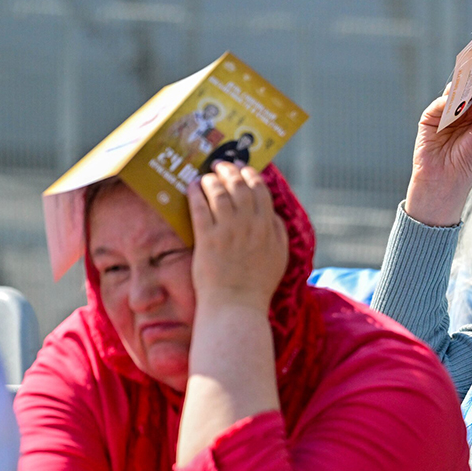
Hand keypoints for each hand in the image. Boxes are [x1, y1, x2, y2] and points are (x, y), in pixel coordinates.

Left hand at [189, 162, 288, 312]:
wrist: (237, 305)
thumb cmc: (258, 284)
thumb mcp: (280, 256)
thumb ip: (278, 231)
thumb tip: (272, 212)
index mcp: (268, 226)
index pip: (260, 190)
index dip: (250, 175)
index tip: (243, 169)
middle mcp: (249, 224)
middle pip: (239, 186)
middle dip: (229, 171)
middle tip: (221, 165)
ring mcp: (227, 230)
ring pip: (219, 192)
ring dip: (211, 179)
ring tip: (205, 176)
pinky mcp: (207, 238)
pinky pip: (200, 207)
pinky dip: (195, 193)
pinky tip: (191, 187)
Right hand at [404, 84, 471, 226]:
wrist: (445, 182)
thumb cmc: (470, 163)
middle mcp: (462, 113)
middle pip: (468, 89)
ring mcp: (445, 114)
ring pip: (454, 94)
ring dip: (462, 88)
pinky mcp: (429, 118)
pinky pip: (439, 104)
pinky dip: (447, 101)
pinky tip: (456, 100)